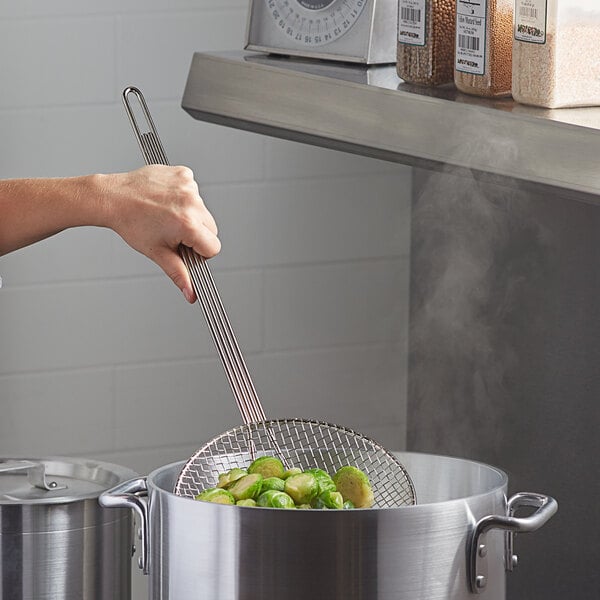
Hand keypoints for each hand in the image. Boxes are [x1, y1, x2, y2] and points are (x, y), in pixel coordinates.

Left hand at [97, 165, 220, 302]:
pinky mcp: (184, 173)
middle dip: (196, 233)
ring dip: (190, 215)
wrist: (113, 198)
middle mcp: (192, 203)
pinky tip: (166, 200)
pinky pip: (194, 191)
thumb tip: (191, 294)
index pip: (213, 247)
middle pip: (211, 229)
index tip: (184, 247)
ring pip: (203, 210)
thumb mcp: (157, 253)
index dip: (199, 252)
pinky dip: (184, 197)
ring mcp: (188, 186)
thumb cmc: (131, 224)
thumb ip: (179, 274)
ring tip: (166, 214)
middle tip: (172, 232)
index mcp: (188, 224)